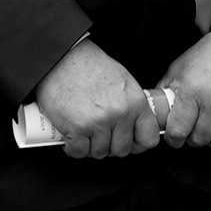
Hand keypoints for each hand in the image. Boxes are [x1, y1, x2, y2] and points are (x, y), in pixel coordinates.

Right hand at [33, 37, 156, 158]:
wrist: (61, 58)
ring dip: (90, 148)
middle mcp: (119, 114)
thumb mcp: (122, 80)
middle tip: (100, 137)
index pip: (149, 138)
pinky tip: (71, 138)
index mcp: (135, 102)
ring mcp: (98, 123)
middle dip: (110, 147)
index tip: (129, 143)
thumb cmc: (88, 65)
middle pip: (122, 149)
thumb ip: (131, 104)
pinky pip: (78, 152)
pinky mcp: (76, 128)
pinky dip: (73, 149)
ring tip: (84, 134)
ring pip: (99, 153)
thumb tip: (132, 125)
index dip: (138, 145)